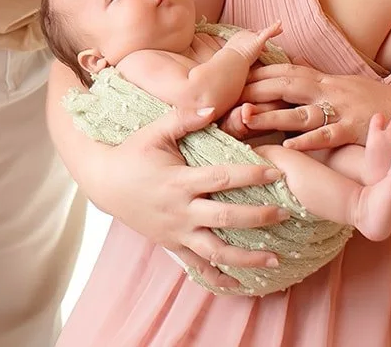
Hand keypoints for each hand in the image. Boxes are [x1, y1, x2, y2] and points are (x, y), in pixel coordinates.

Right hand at [89, 106, 289, 289]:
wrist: (104, 182)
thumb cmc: (132, 153)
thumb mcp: (154, 131)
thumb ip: (183, 118)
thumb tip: (211, 105)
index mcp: (179, 181)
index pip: (221, 179)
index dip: (250, 175)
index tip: (276, 172)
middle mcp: (180, 211)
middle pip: (225, 218)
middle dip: (258, 218)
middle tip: (286, 214)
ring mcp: (176, 232)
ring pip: (215, 251)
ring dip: (247, 257)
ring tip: (276, 258)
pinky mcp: (172, 244)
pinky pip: (198, 266)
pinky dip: (219, 277)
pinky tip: (242, 285)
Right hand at [222, 21, 283, 64]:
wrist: (228, 62)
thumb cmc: (226, 65)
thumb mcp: (228, 62)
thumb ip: (232, 64)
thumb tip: (230, 74)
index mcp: (236, 40)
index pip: (247, 38)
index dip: (252, 41)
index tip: (259, 48)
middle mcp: (243, 36)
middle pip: (255, 34)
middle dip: (262, 36)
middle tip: (269, 42)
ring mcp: (251, 37)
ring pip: (264, 32)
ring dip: (273, 31)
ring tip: (280, 30)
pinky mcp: (258, 41)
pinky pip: (268, 32)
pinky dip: (274, 28)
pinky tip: (280, 23)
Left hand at [240, 64, 390, 152]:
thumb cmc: (379, 104)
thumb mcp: (345, 85)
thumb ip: (319, 79)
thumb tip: (296, 65)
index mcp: (327, 81)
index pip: (287, 71)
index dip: (260, 72)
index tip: (235, 75)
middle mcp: (331, 90)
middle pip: (287, 85)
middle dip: (257, 88)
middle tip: (229, 94)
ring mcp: (343, 109)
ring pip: (301, 111)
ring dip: (272, 114)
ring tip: (246, 119)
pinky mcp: (356, 129)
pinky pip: (329, 135)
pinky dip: (308, 140)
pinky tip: (289, 145)